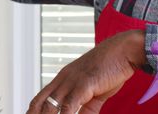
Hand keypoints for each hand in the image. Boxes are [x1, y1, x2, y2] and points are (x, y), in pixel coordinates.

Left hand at [28, 30, 145, 113]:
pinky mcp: (83, 84)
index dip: (33, 112)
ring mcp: (72, 81)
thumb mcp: (95, 91)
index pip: (40, 98)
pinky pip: (69, 106)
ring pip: (50, 106)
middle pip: (40, 103)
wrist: (124, 50)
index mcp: (63, 79)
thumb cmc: (111, 67)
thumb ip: (88, 108)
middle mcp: (63, 79)